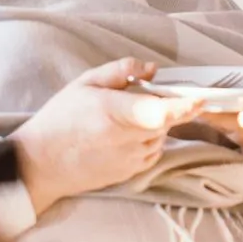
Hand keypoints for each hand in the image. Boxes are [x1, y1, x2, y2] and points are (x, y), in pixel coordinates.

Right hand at [9, 58, 203, 213]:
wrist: (42, 163)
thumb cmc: (60, 119)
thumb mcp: (84, 84)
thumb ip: (120, 71)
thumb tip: (151, 69)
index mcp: (114, 112)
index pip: (159, 112)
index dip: (184, 106)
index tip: (200, 99)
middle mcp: (126, 139)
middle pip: (166, 121)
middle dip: (164, 106)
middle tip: (138, 98)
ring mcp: (130, 159)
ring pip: (161, 136)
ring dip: (154, 124)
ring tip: (123, 118)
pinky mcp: (130, 173)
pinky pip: (153, 151)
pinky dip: (148, 139)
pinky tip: (124, 134)